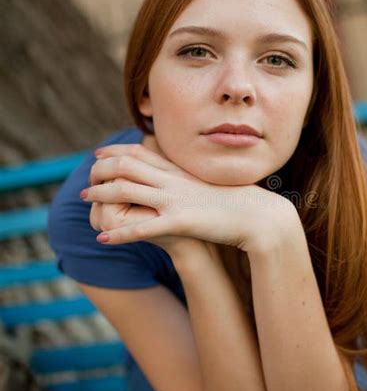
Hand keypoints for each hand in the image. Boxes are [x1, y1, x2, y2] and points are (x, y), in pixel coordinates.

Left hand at [82, 141, 290, 253]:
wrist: (258, 217)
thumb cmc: (237, 203)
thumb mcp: (209, 186)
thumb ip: (190, 182)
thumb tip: (182, 181)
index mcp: (180, 171)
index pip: (140, 152)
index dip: (115, 151)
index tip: (99, 154)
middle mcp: (173, 181)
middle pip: (126, 166)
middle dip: (100, 169)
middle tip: (86, 178)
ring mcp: (175, 200)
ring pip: (126, 190)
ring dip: (101, 194)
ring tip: (84, 199)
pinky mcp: (180, 222)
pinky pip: (142, 227)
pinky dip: (119, 233)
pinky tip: (102, 239)